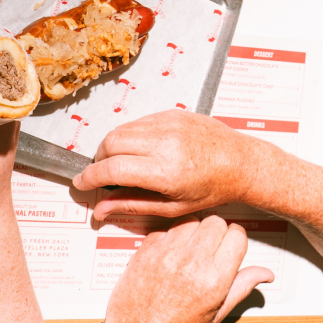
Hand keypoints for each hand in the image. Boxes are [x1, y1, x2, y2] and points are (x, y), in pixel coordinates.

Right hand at [72, 110, 263, 220]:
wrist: (240, 162)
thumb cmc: (213, 188)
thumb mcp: (172, 206)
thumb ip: (132, 205)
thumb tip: (101, 209)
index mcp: (165, 170)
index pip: (113, 169)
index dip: (90, 177)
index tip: (82, 183)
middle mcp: (165, 142)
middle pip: (110, 143)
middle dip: (99, 160)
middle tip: (102, 175)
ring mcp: (168, 123)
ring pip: (121, 129)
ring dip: (112, 146)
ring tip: (120, 164)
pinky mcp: (171, 113)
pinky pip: (138, 121)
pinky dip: (130, 135)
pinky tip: (139, 151)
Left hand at [102, 216, 273, 322]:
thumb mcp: (216, 315)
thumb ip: (241, 288)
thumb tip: (264, 274)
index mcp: (213, 279)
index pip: (237, 235)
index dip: (236, 240)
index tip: (231, 248)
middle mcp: (192, 261)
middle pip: (216, 221)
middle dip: (218, 232)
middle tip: (212, 249)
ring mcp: (168, 252)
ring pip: (192, 219)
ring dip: (195, 230)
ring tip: (191, 250)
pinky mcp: (148, 248)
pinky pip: (168, 227)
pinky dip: (172, 235)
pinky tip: (172, 253)